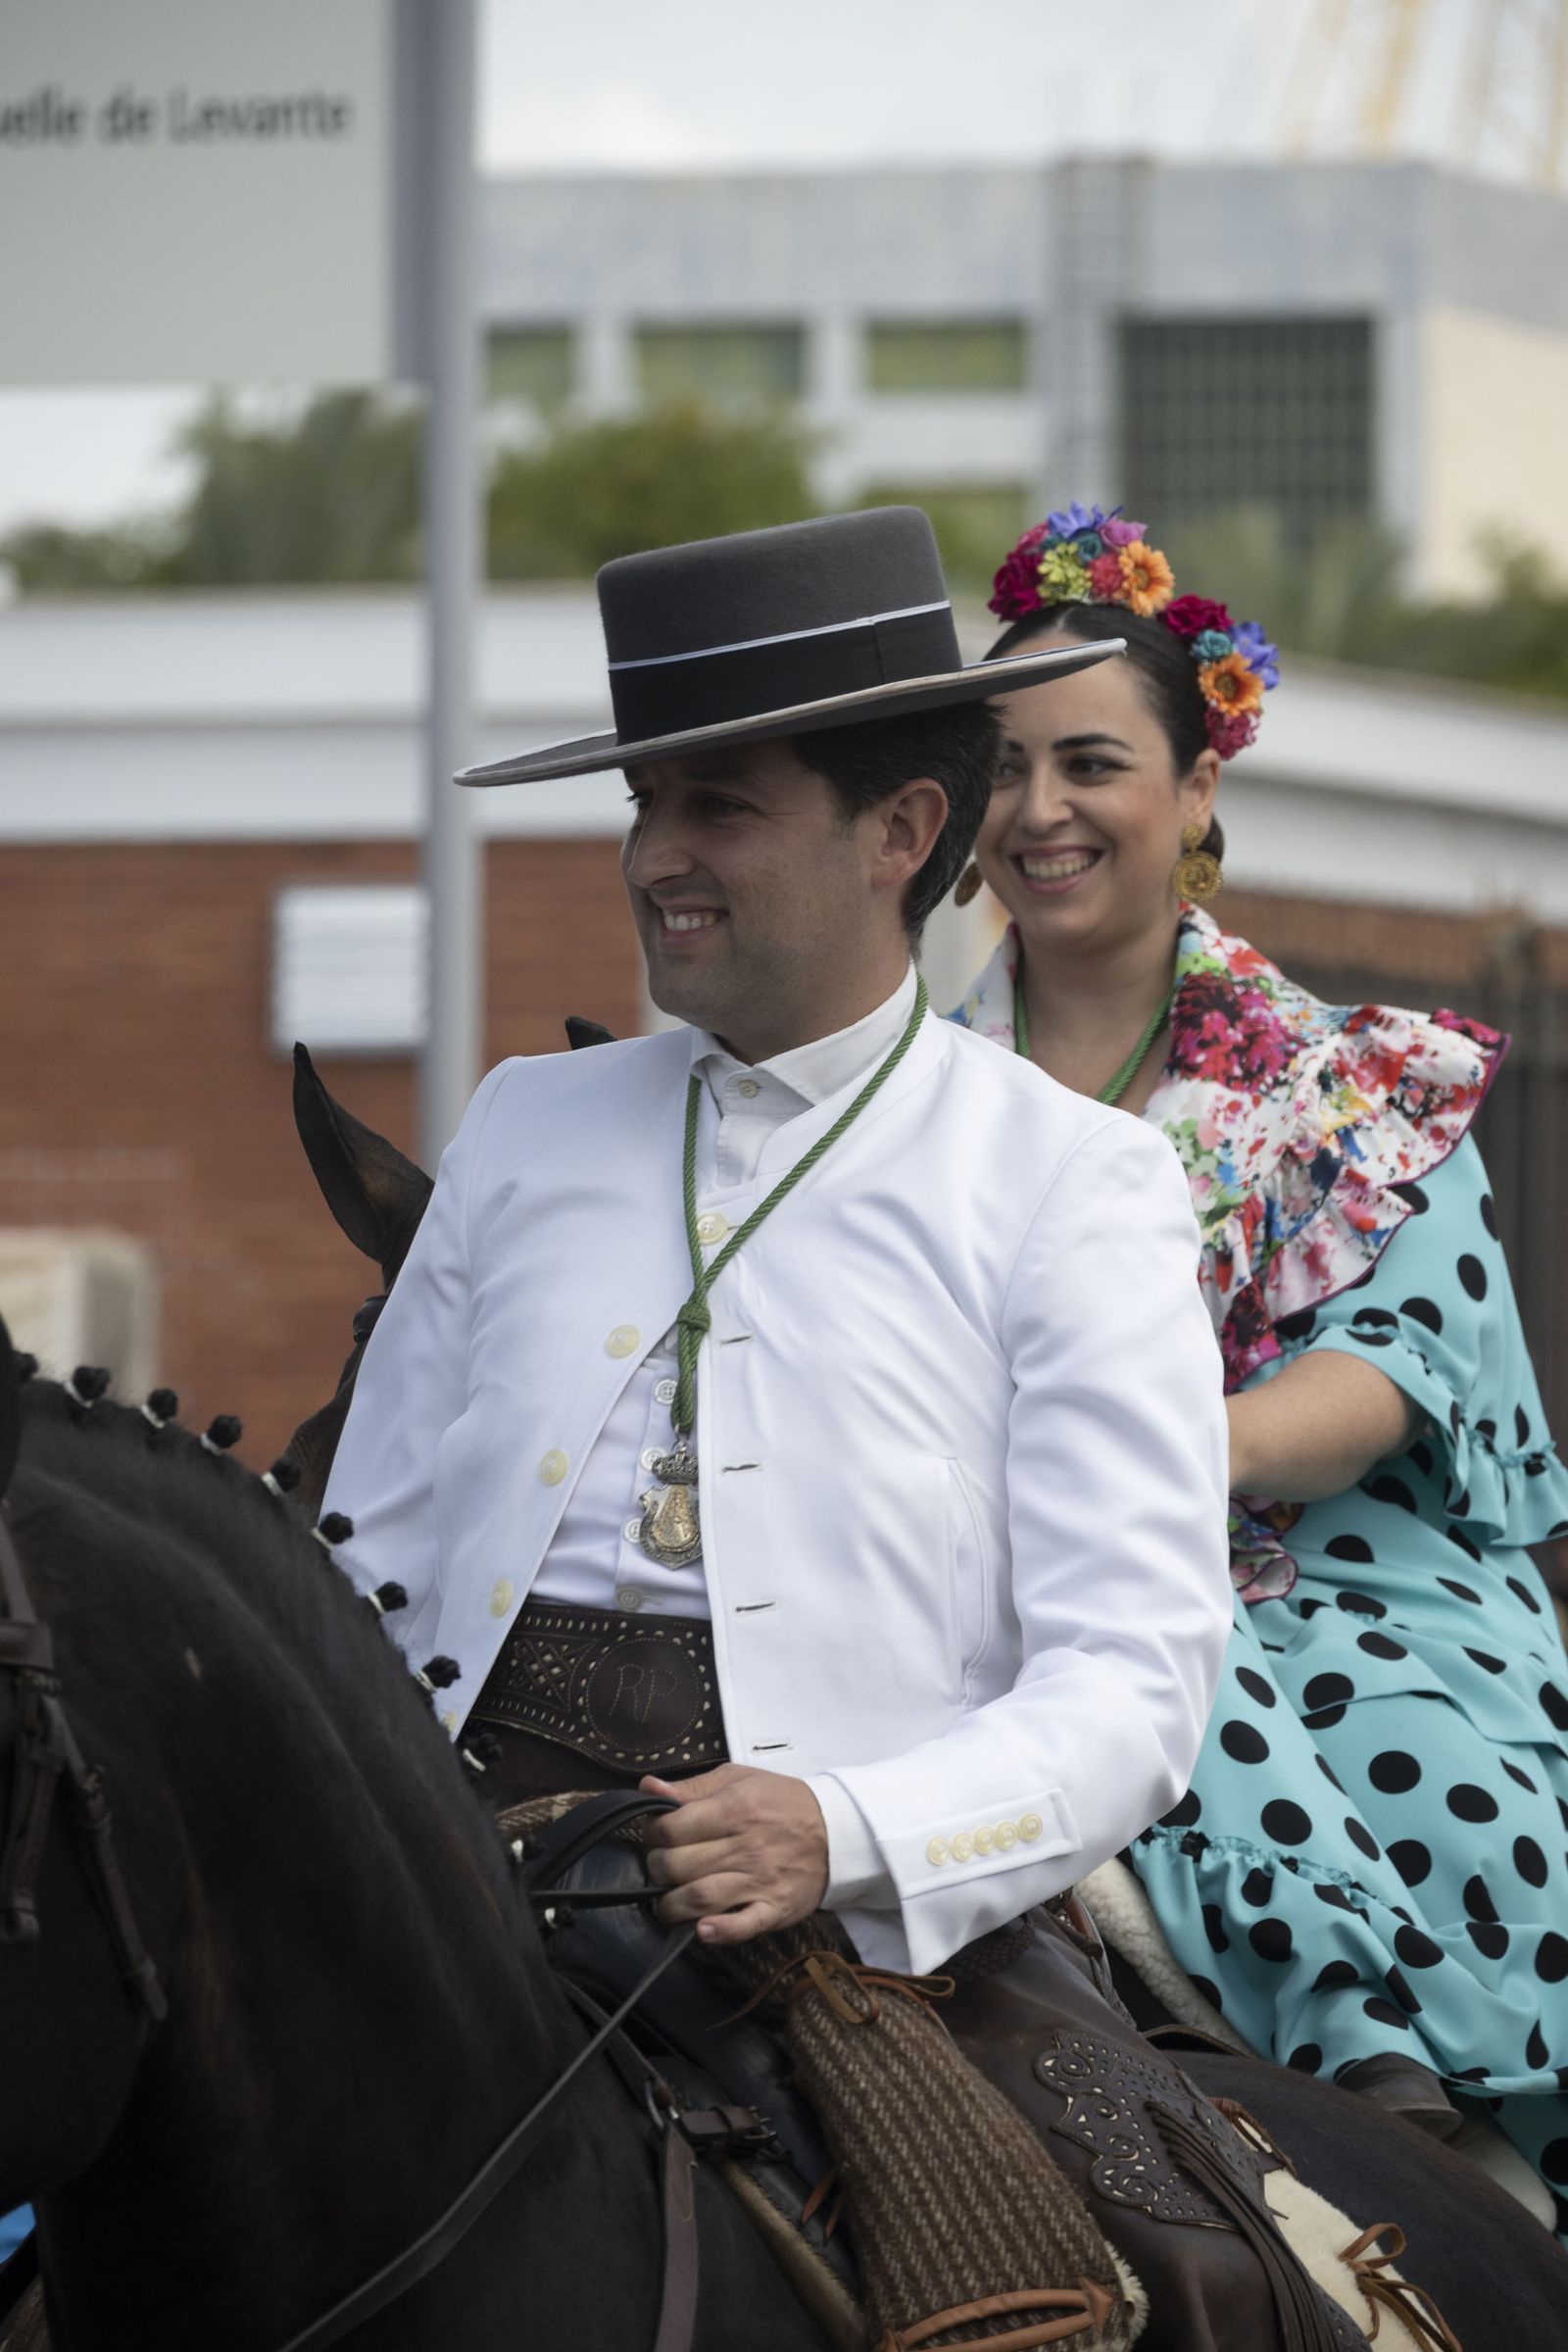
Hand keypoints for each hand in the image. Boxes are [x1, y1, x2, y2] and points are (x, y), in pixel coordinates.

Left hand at [640, 1763, 829, 1945]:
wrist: (838, 1831)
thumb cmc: (781, 1802)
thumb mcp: (739, 1779)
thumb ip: (692, 1787)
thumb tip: (647, 1787)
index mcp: (734, 1809)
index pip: (671, 1828)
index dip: (653, 1833)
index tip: (656, 1836)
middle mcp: (744, 1846)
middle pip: (678, 1865)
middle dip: (657, 1870)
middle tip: (661, 1868)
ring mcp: (760, 1881)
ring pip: (700, 1898)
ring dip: (671, 1905)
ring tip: (668, 1901)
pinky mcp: (774, 1909)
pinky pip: (743, 1925)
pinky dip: (719, 1931)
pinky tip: (702, 1930)